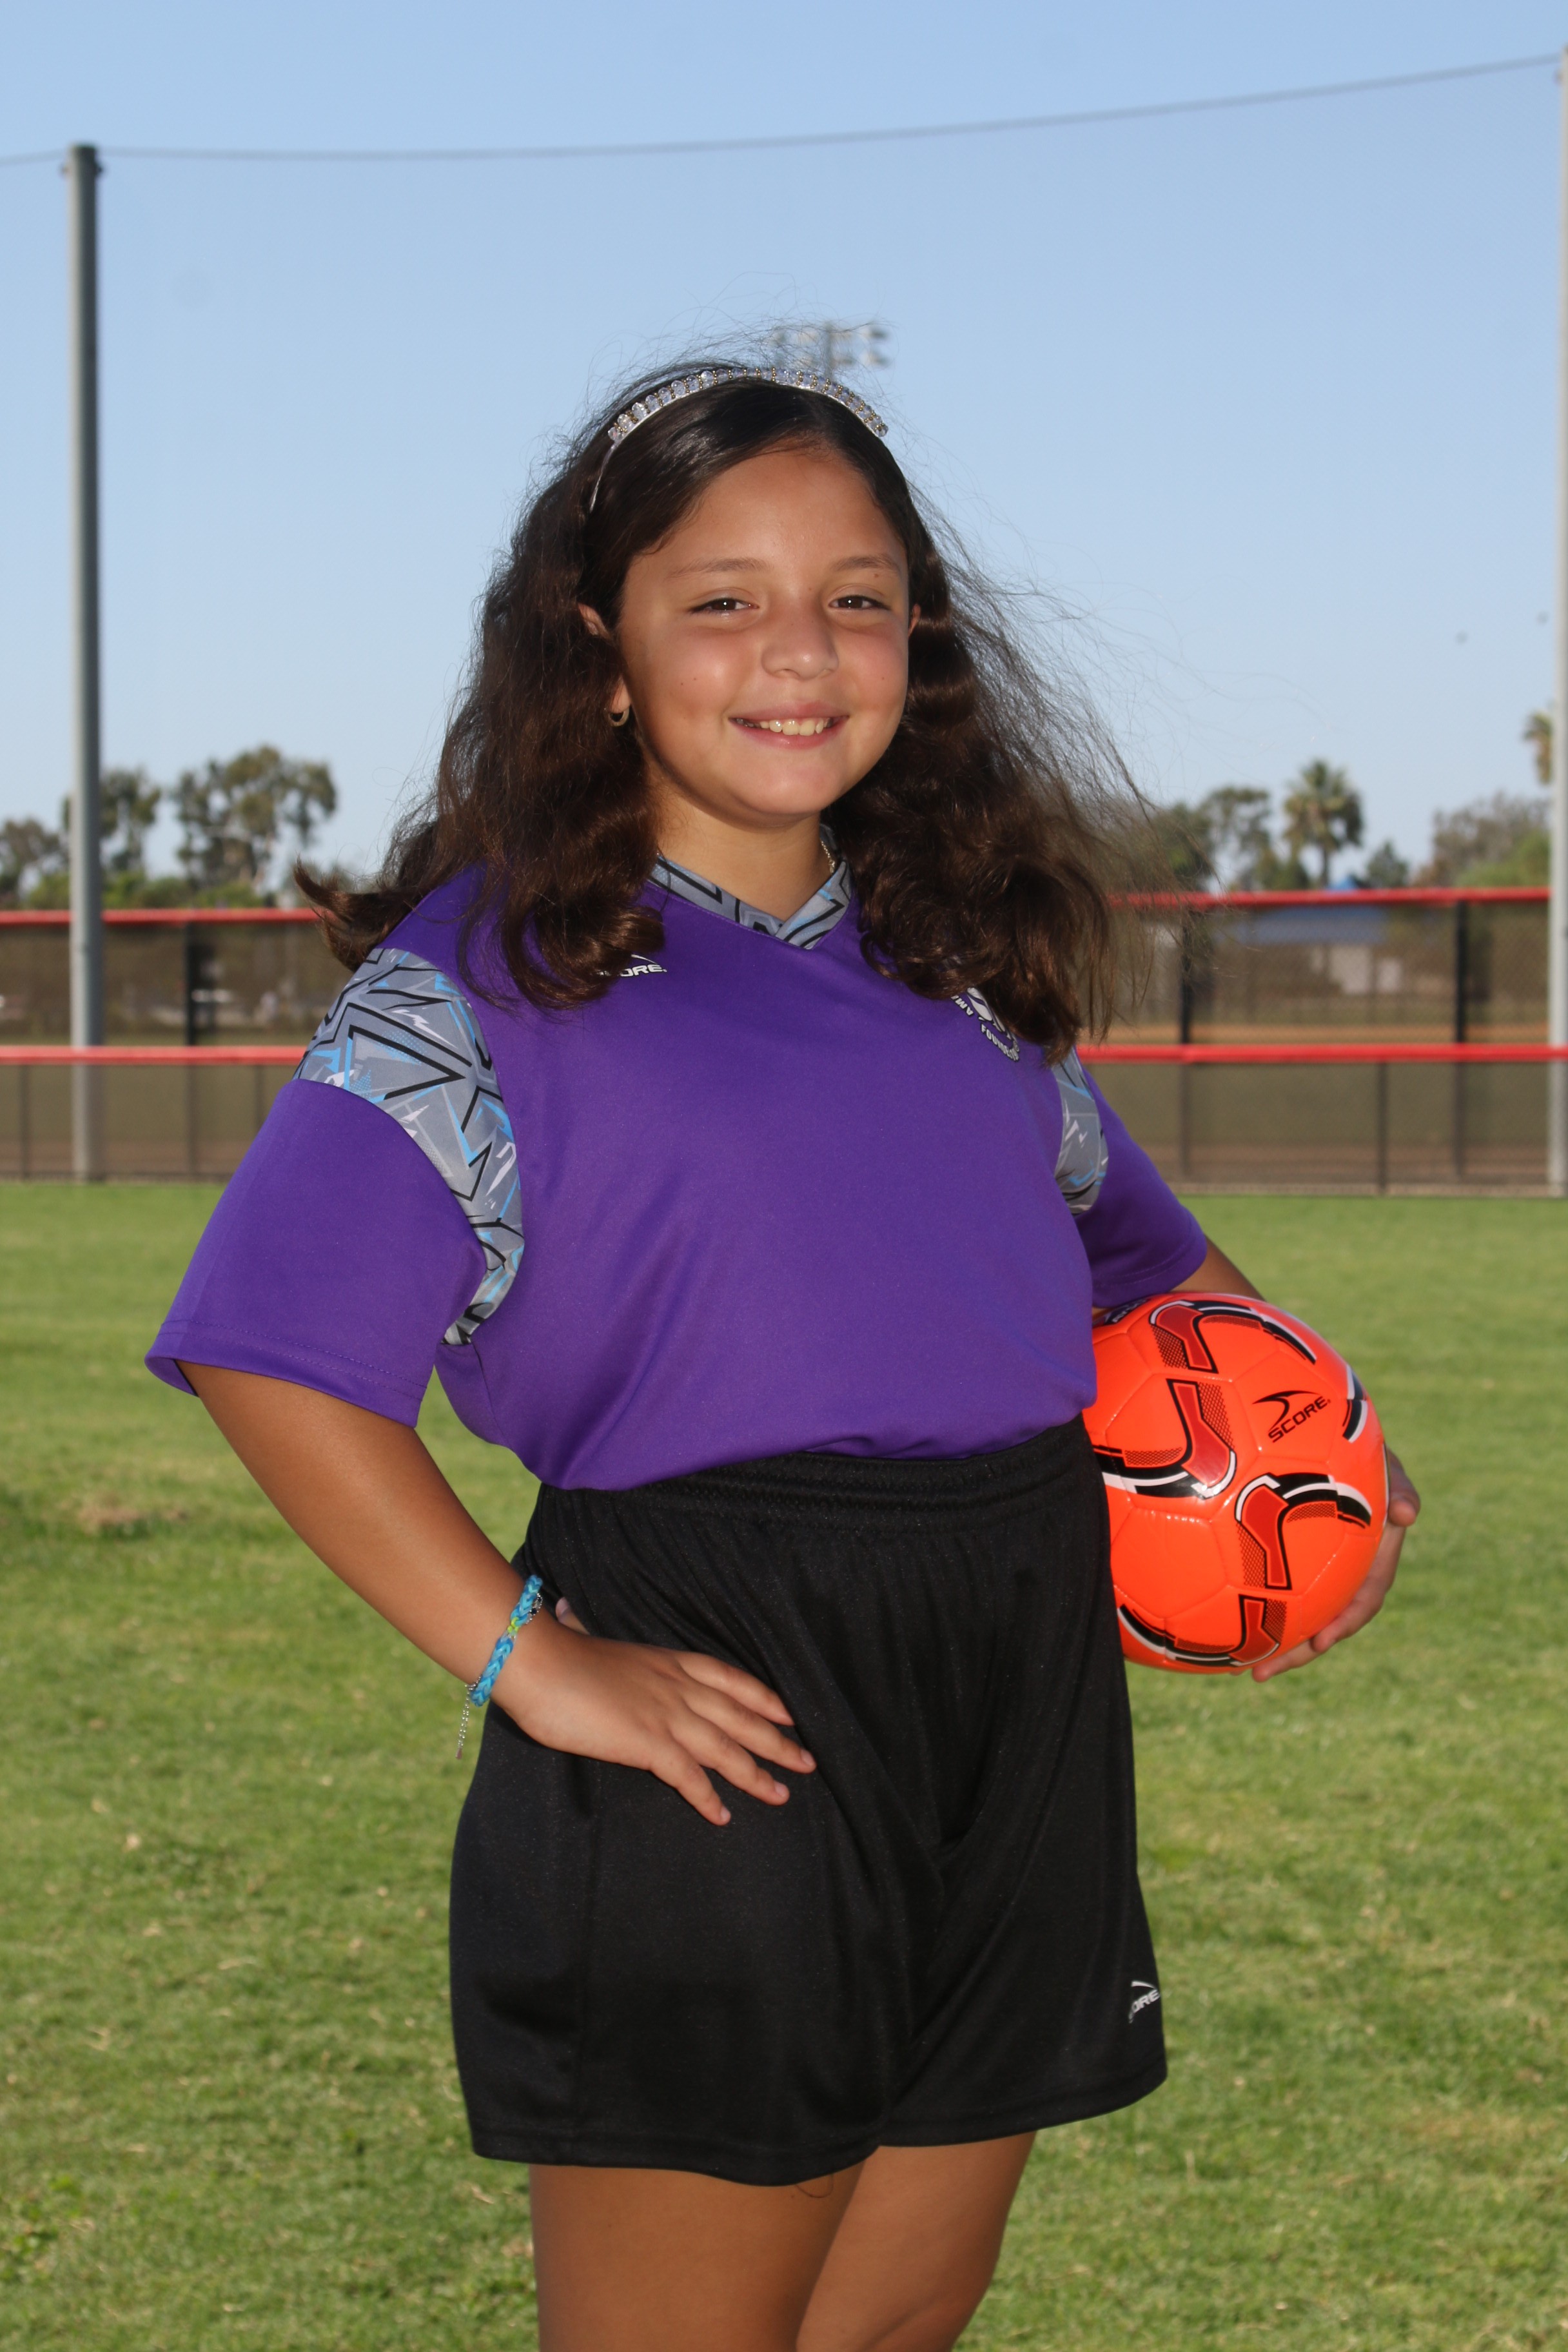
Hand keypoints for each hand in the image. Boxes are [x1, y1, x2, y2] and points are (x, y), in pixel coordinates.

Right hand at [493, 1598, 815, 1825]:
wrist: (540, 1661)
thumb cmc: (560, 1654)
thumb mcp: (599, 1646)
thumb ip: (612, 1653)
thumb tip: (587, 1634)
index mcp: (669, 1661)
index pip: (731, 1679)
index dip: (764, 1698)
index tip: (788, 1713)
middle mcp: (678, 1686)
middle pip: (741, 1716)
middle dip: (777, 1740)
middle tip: (807, 1761)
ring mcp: (666, 1714)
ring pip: (727, 1748)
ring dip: (756, 1774)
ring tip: (781, 1794)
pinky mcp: (648, 1742)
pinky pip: (689, 1776)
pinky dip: (708, 1797)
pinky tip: (722, 1816)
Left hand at [1251, 1448, 1419, 1681]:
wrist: (1326, 1441)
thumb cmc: (1359, 1449)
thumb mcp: (1384, 1462)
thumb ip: (1400, 1484)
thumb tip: (1410, 1513)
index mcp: (1373, 1558)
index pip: (1364, 1599)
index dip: (1345, 1622)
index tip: (1322, 1641)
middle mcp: (1347, 1572)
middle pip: (1325, 1622)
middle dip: (1296, 1651)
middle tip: (1259, 1673)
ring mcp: (1321, 1571)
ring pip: (1301, 1615)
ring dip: (1275, 1643)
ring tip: (1237, 1666)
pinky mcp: (1292, 1564)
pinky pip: (1278, 1593)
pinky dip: (1258, 1610)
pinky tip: (1224, 1626)